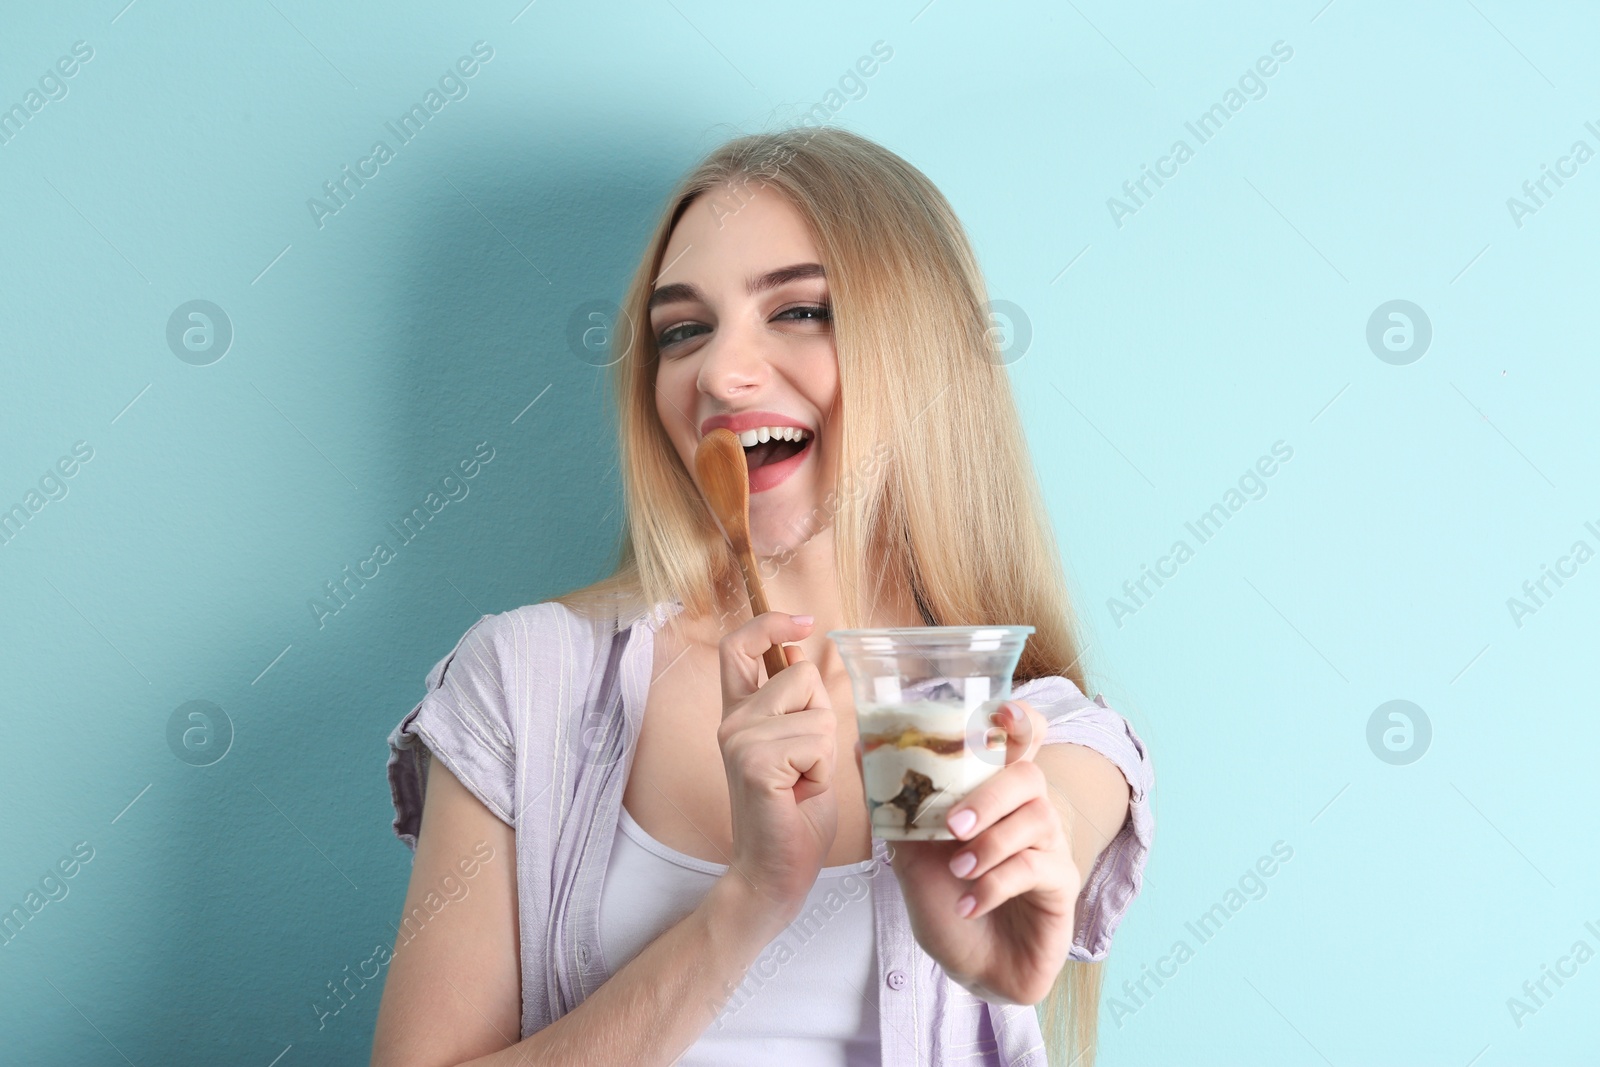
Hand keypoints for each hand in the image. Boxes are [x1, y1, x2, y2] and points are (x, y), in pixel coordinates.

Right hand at [718, 611, 838, 923]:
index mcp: (739, 714)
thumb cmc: (794, 816)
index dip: (769, 624)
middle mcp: (731, 722)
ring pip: (815, 712)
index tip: (803, 621)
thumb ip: (798, 705)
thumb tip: (801, 653)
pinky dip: (822, 771)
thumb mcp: (802, 747)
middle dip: (822, 717)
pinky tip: (799, 795)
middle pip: (800, 674)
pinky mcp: (755, 763)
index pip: (737, 647)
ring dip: (824, 752)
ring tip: (802, 784)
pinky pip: (816, 741)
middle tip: (806, 766)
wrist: (774, 873)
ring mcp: (739, 740)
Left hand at [859, 698, 1080, 1004]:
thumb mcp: (911, 852)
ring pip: (1037, 818)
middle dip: (988, 795)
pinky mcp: (1061, 887)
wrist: (971, 968)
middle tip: (952, 825)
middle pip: (1029, 775)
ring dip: (990, 843)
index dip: (1020, 720)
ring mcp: (1052, 849)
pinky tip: (969, 905)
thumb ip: (897, 804)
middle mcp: (1031, 813)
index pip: (1023, 742)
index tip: (1001, 713)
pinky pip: (1037, 868)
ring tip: (957, 870)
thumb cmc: (947, 903)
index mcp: (998, 796)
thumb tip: (862, 748)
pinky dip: (994, 885)